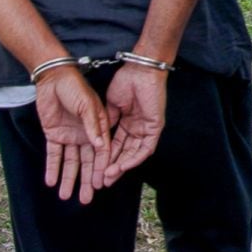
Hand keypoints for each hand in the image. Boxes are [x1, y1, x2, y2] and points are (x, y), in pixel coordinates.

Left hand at [35, 67, 110, 203]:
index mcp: (97, 127)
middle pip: (86, 162)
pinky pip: (54, 155)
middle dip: (86, 180)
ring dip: (69, 178)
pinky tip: (51, 182)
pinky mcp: (54, 135)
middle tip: (85, 199)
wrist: (53, 77)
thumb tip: (100, 146)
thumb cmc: (75, 87)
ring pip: (71, 162)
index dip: (101, 168)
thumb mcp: (87, 104)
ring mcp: (69, 136)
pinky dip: (53, 168)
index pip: (101, 152)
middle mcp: (85, 135)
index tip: (100, 184)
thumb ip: (93, 125)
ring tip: (66, 196)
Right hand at [103, 65, 168, 183]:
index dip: (106, 158)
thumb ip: (107, 122)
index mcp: (127, 122)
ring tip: (109, 176)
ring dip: (122, 166)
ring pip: (135, 154)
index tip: (96, 169)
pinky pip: (146, 148)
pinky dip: (134, 158)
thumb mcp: (111, 105)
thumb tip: (100, 138)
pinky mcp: (155, 128)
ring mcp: (147, 129)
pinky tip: (123, 166)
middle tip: (102, 181)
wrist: (139, 70)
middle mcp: (137, 128)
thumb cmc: (126, 81)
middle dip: (114, 168)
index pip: (117, 146)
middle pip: (126, 153)